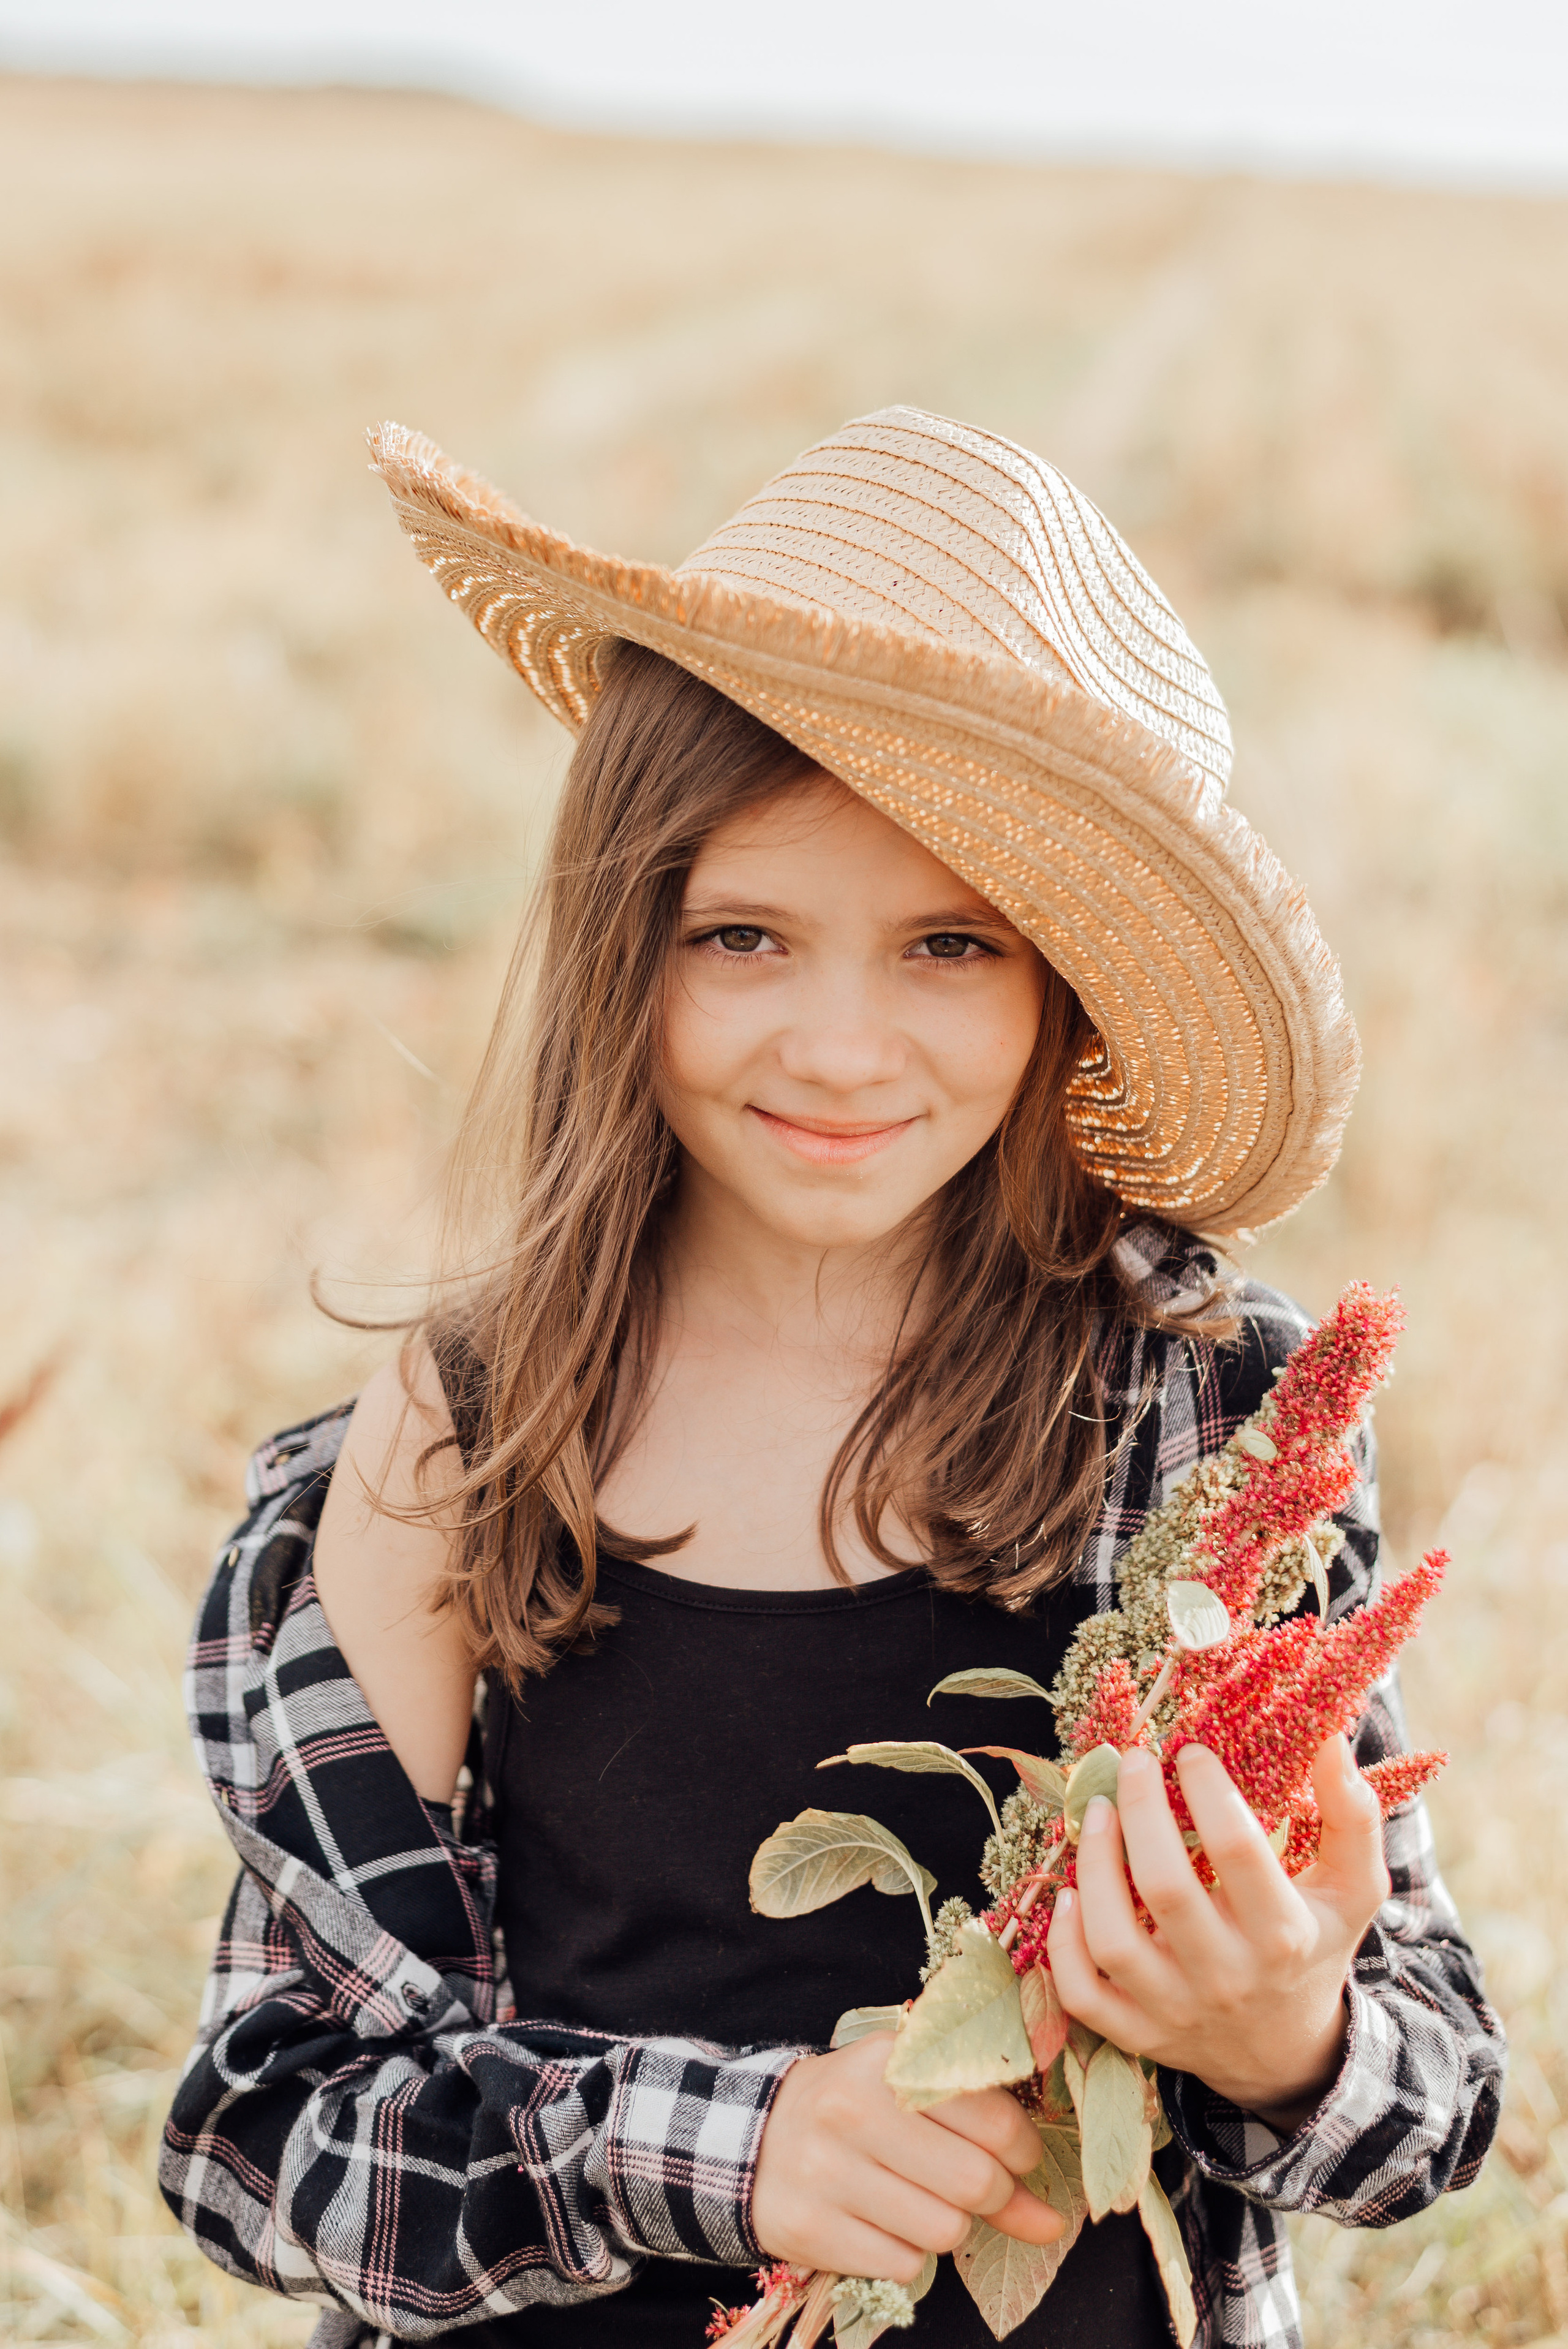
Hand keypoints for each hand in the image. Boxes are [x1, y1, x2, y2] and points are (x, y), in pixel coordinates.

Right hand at [751, 2031, 1062, 2283]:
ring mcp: (825, 2172)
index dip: (1022, 2151)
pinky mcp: (808, 2228)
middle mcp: (852, 2111)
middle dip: (993, 2197)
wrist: (755, 2139)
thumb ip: (988, 2150)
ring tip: (918, 2200)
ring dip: (947, 2226)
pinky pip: (902, 2266)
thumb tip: (1052, 2224)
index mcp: (887, 2062)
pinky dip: (906, 2255)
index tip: (1016, 2158)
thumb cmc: (855, 2111)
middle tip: (975, 2188)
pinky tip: (881, 2223)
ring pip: (943, 2231)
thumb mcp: (914, 2100)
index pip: (994, 2120)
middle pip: (975, 2183)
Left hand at [1047, 1734, 1387, 2129]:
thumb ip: (1352, 1816)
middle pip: (1165, 1888)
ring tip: (1095, 1812)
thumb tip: (1330, 1740)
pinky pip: (1084, 1996)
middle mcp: (1228, 1976)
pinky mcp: (1138, 2033)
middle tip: (1133, 1760)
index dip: (1208, 1790)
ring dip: (1094, 1868)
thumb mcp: (1354, 1889)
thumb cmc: (1314, 1945)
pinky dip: (1064, 1946)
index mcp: (1284, 1935)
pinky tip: (1069, 1894)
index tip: (1189, 1750)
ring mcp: (1177, 2010)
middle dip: (1140, 1811)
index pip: (1238, 1850)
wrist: (1287, 2050)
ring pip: (1114, 1942)